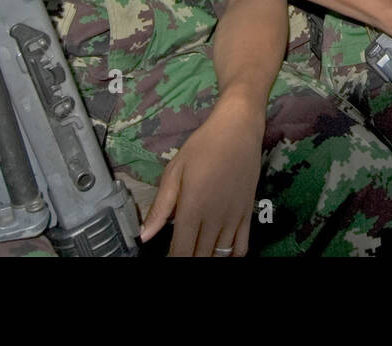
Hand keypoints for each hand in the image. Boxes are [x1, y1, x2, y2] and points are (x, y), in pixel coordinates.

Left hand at [139, 97, 264, 256]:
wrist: (239, 129)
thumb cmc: (204, 145)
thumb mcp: (175, 171)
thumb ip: (161, 206)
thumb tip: (144, 235)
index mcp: (193, 208)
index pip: (181, 251)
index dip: (174, 261)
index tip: (168, 260)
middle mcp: (214, 218)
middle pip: (201, 257)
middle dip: (189, 261)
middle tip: (182, 255)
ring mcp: (233, 217)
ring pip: (221, 255)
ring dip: (209, 259)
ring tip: (199, 254)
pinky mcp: (247, 213)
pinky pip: (242, 246)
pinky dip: (232, 256)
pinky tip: (221, 254)